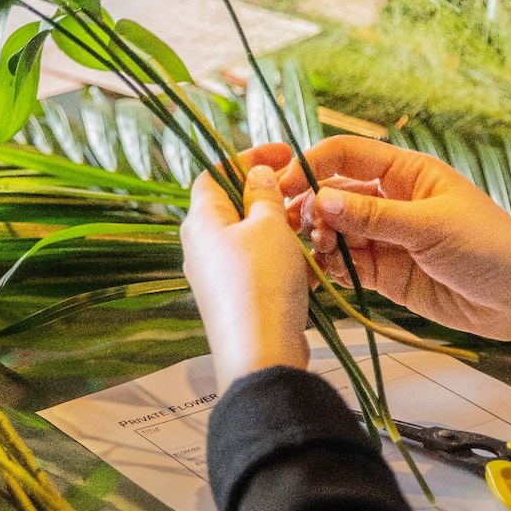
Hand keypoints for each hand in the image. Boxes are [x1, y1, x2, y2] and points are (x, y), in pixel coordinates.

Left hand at [181, 155, 310, 391]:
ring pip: (249, 239)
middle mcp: (200, 247)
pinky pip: (257, 268)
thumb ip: (263, 194)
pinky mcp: (233, 301)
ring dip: (280, 231)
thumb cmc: (262, 283)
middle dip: (268, 196)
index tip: (284, 155)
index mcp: (201, 220)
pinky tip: (307, 268)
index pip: (215, 173)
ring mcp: (214, 277)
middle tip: (301, 194)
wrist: (260, 355)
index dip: (247, 159)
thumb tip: (256, 174)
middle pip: (232, 206)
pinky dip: (281, 261)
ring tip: (311, 232)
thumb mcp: (269, 226)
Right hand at [282, 137, 510, 367]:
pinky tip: (320, 271)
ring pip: (335, 229)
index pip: (347, 155)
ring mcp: (386, 237)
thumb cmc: (490, 249)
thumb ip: (372, 216)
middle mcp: (391, 200)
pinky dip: (329, 266)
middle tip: (293, 227)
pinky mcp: (385, 272)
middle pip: (333, 193)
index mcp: (407, 173)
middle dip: (310, 206)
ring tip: (315, 251)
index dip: (312, 165)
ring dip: (317, 237)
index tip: (284, 184)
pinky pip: (346, 263)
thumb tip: (320, 200)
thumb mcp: (430, 226)